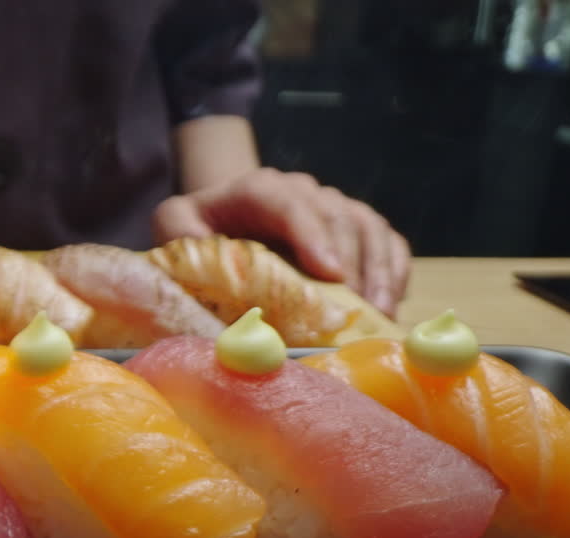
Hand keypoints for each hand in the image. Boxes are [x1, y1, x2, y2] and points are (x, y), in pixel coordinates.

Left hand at [152, 168, 410, 316]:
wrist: (224, 214)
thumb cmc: (199, 228)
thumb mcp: (175, 226)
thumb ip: (180, 236)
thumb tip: (199, 271)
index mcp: (258, 189)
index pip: (289, 203)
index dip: (313, 235)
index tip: (331, 275)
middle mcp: (303, 191)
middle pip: (337, 218)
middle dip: (351, 265)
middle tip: (358, 313)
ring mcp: (333, 207)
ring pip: (369, 228)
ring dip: (379, 272)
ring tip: (378, 316)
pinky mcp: (355, 229)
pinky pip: (387, 243)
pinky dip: (394, 272)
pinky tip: (389, 307)